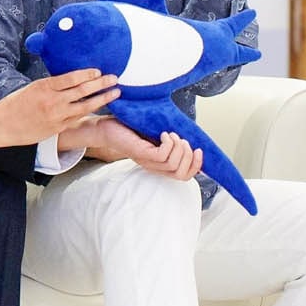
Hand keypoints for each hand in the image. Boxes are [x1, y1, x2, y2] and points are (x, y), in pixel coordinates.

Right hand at [0, 69, 118, 150]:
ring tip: (115, 93)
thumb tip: (73, 79)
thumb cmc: (16, 103)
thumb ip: (52, 85)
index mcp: (45, 87)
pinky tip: (99, 106)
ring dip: (102, 98)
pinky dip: (90, 110)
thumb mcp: (33, 87)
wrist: (3, 125)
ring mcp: (57, 116)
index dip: (87, 74)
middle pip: (82, 90)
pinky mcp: (58, 128)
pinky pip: (78, 117)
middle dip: (101, 84)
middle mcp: (53, 101)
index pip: (71, 78)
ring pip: (85, 106)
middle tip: (115, 78)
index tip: (98, 71)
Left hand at [86, 119, 203, 180]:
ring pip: (173, 165)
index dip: (197, 166)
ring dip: (178, 147)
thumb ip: (171, 141)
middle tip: (182, 140)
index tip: (199, 150)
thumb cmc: (131, 129)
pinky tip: (163, 134)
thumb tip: (191, 138)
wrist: (106, 128)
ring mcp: (147, 161)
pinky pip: (162, 156)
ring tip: (171, 135)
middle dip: (189, 156)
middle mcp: (154, 167)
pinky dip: (168, 144)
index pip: (184, 176)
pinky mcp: (140, 154)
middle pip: (181, 174)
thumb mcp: (156, 135)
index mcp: (159, 165)